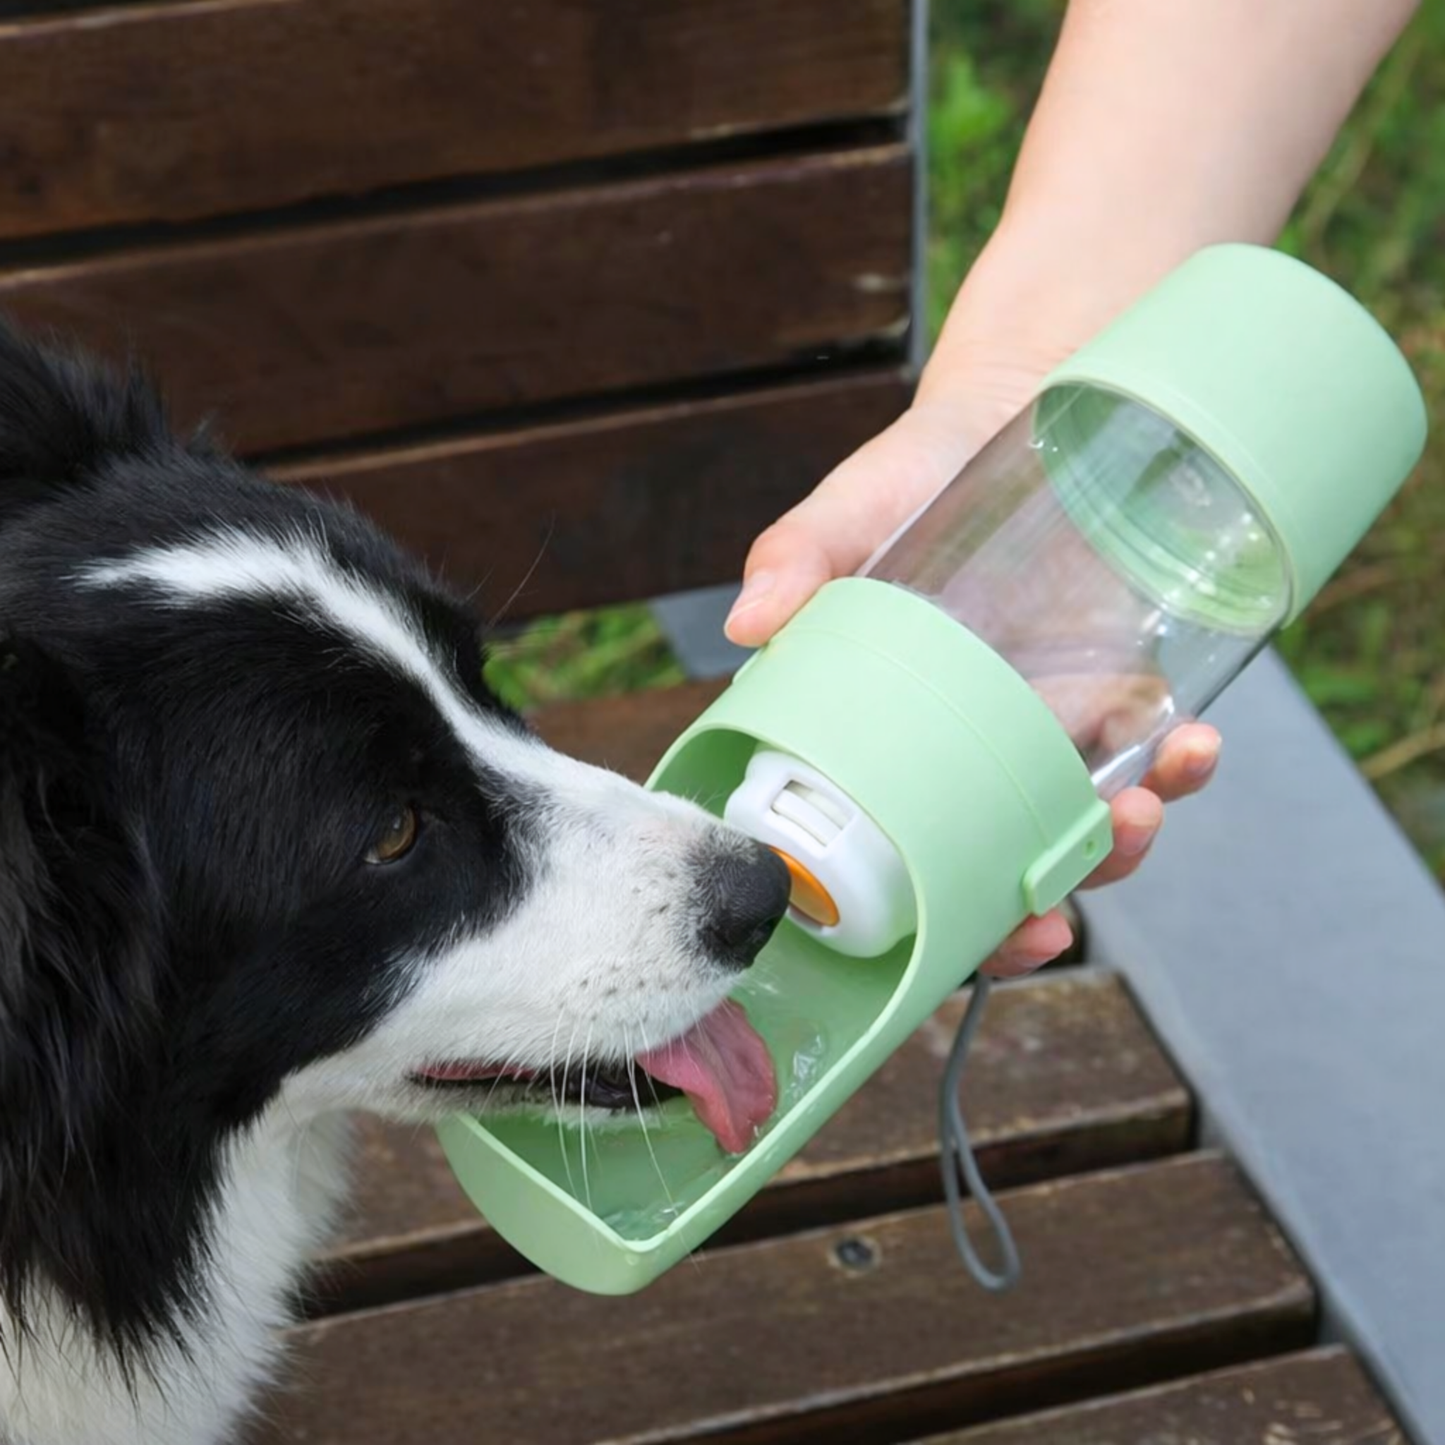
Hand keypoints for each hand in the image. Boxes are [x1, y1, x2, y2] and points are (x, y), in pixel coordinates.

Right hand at [724, 249, 1220, 976]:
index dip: (954, 924)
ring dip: (1121, 845)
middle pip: (1005, 865)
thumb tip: (751, 624)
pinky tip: (1190, 747)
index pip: (912, 857)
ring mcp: (1047, 725)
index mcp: (894, 740)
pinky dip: (1177, 766)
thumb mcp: (850, 512)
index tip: (996, 940)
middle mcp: (970, 751)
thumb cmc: (911, 473)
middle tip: (1059, 908)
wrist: (1015, 409)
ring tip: (1141, 806)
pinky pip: (1151, 752)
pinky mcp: (1113, 686)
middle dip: (1043, 904)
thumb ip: (799, 557)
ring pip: (1085, 826)